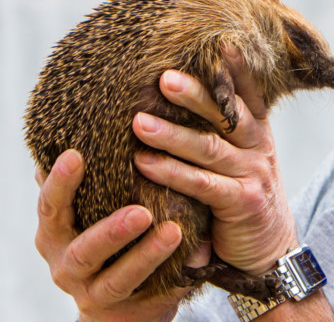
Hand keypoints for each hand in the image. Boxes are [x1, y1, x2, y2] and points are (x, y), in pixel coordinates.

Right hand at [35, 149, 211, 321]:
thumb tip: (108, 120)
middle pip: (81, 249)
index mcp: (57, 230)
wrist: (121, 296)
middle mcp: (66, 261)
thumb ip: (96, 179)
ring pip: (115, 278)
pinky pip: (146, 295)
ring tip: (173, 233)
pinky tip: (192, 257)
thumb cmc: (110, 235)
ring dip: (145, 255)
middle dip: (110, 231)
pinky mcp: (121, 308)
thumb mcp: (95, 207)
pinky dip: (168, 275)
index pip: (51, 205)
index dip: (59, 183)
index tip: (75, 154)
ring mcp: (91, 290)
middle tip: (141, 212)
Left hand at [132, 48, 297, 275]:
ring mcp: (253, 173)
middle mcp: (259, 147)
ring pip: (209, 148)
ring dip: (172, 134)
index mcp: (258, 131)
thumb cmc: (242, 195)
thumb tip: (176, 91)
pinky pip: (202, 184)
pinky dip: (172, 173)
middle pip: (226, 115)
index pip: (248, 94)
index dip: (237, 69)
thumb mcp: (240, 159)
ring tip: (138, 121)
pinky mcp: (243, 202)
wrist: (270, 246)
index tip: (220, 43)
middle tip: (163, 78)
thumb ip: (220, 133)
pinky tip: (145, 163)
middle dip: (195, 95)